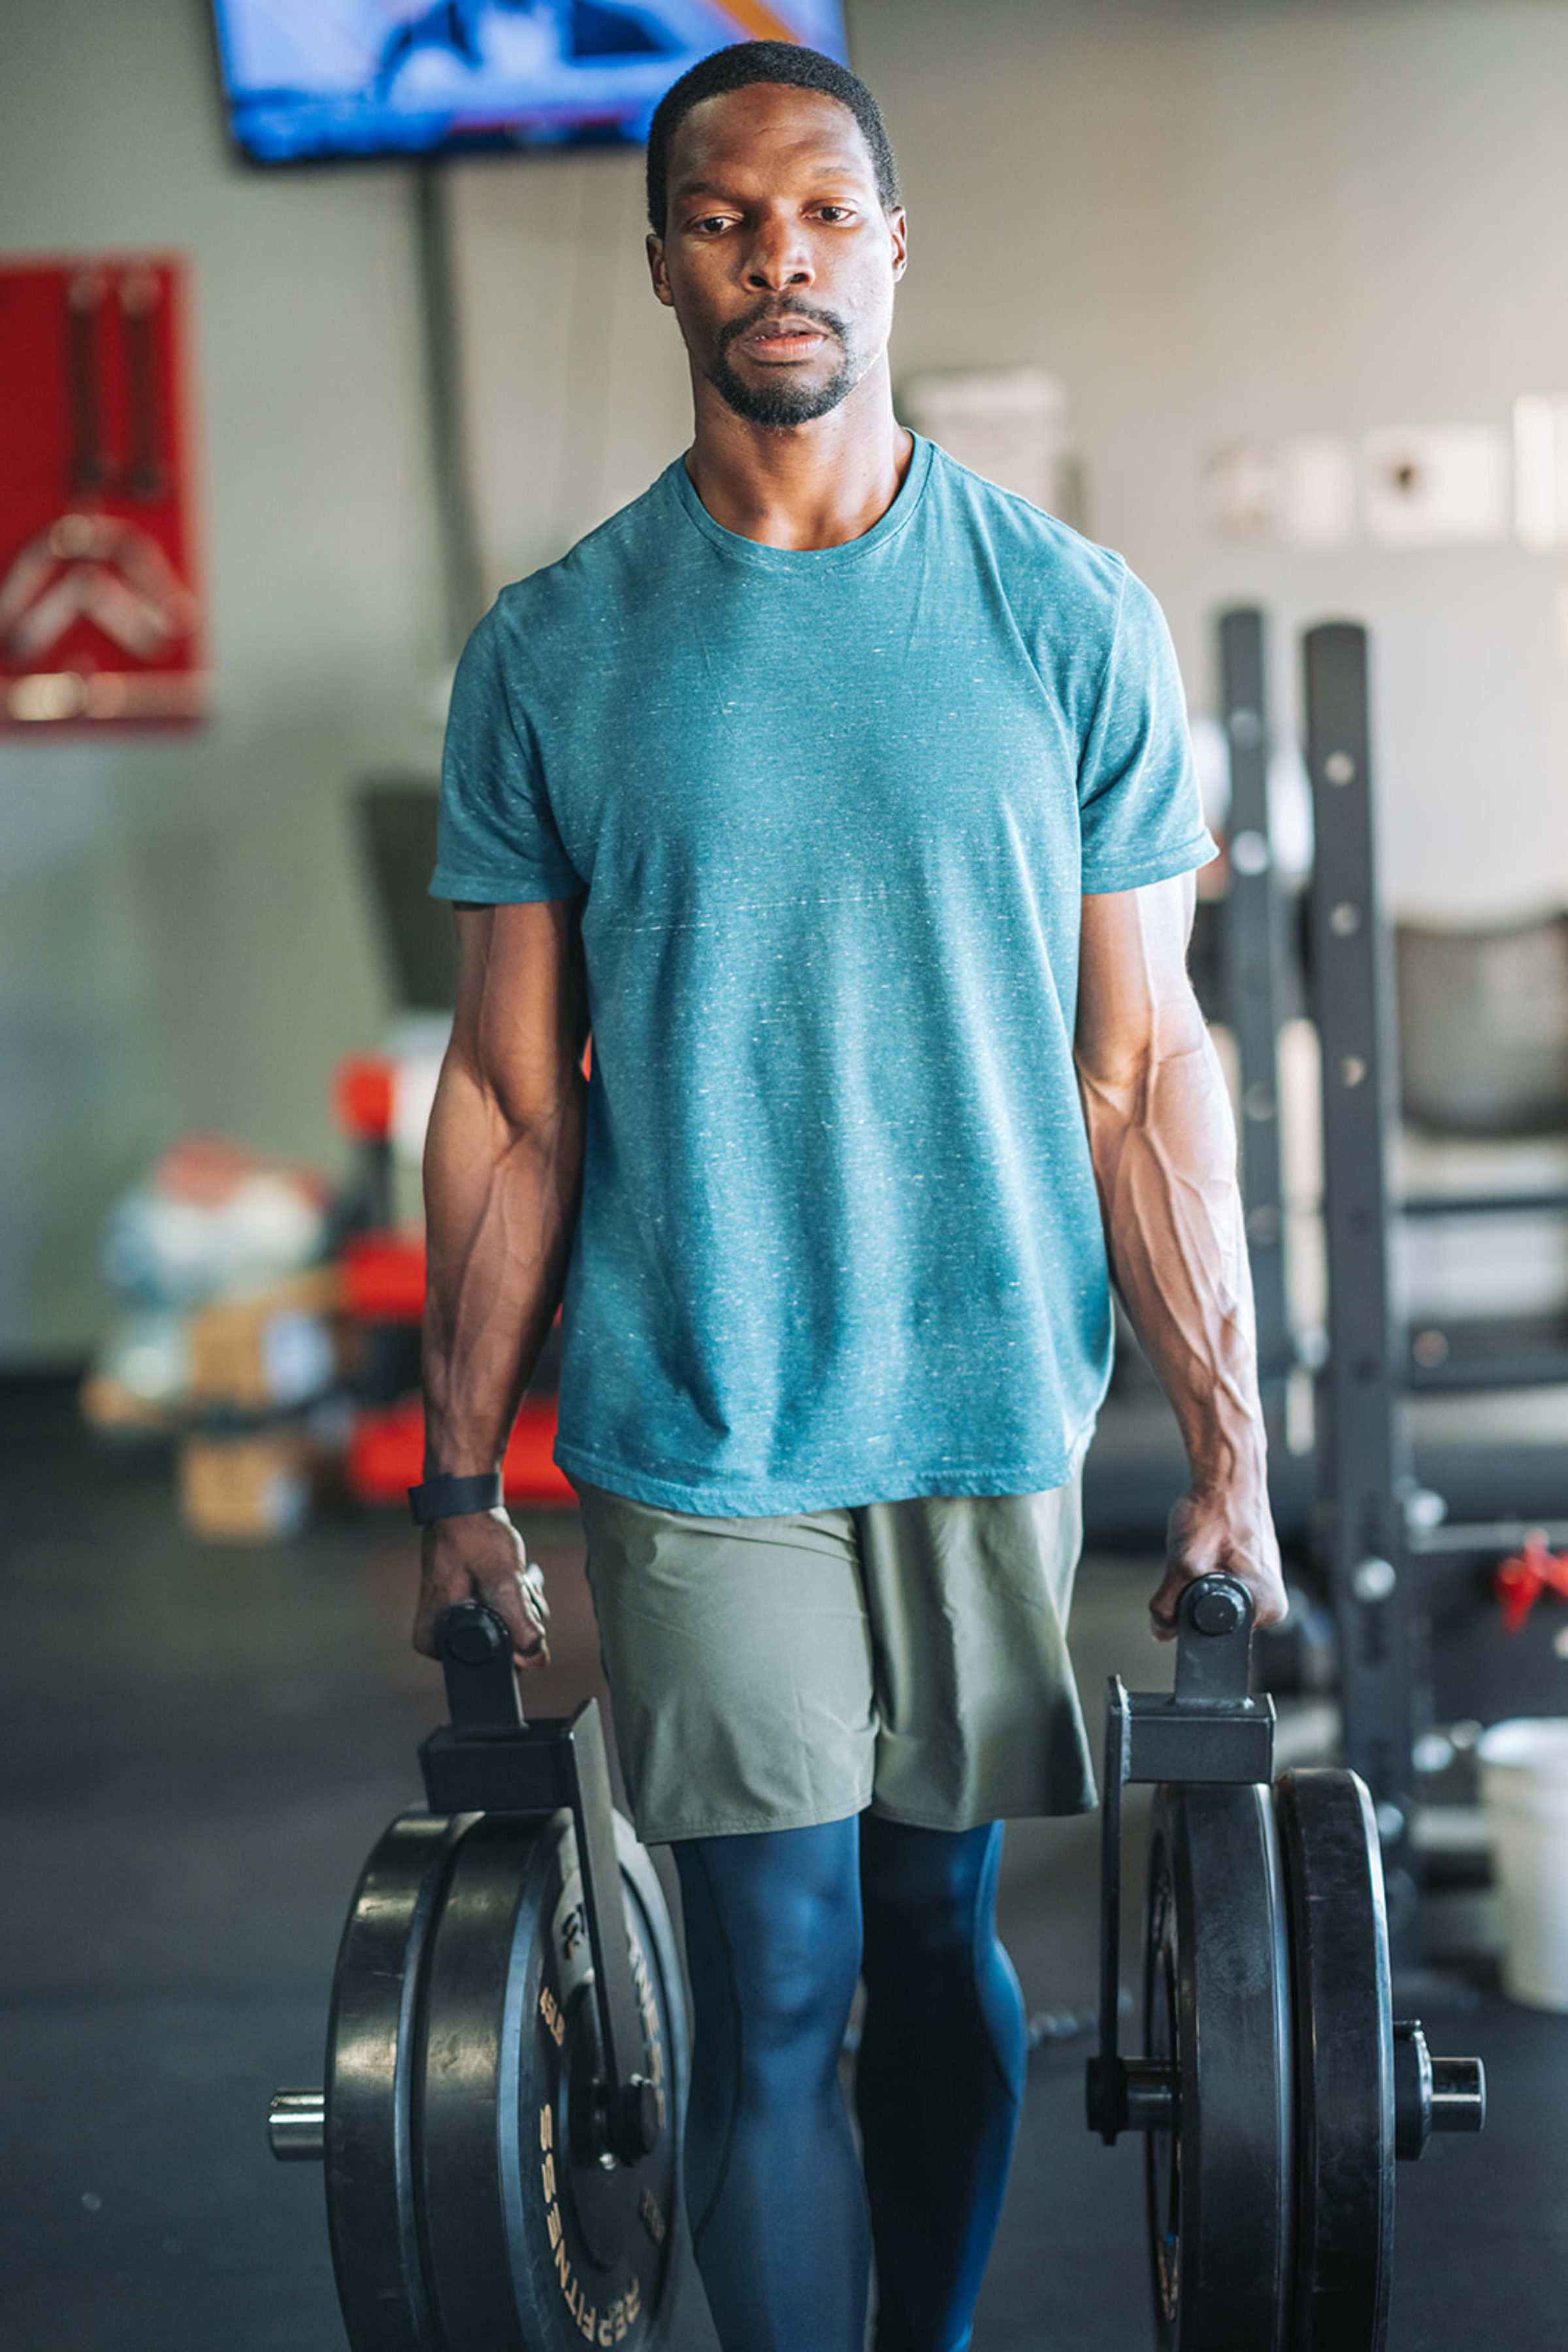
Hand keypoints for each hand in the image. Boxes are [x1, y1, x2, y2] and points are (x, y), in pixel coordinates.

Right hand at [413, 1509, 550, 1670]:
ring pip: (505, 1636)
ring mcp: (453, 1624)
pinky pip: (502, 1620)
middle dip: (520, 1624)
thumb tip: (538, 1660)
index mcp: (433, 1641)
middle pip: (497, 1653)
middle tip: (516, 1588)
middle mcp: (438, 1638)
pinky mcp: (468, 1611)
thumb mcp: (502, 1584)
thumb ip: (521, 1625)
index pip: (485, 1668)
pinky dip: (514, 1603)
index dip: (513, 1647)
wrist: (465, 1506)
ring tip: (515, 1580)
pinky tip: (515, 1581)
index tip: (514, 1609)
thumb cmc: (473, 1537)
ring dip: (521, 1610)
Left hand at [1148, 1485, 1287, 1642]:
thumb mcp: (1184, 1562)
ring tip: (1205, 1553)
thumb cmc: (1215, 1513)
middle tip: (1196, 1563)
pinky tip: (1208, 1552)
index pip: (1217, 1638)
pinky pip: (1219, 1588)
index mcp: (1267, 1609)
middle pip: (1215, 1623)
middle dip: (1193, 1600)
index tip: (1184, 1587)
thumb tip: (1159, 1632)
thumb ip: (1168, 1603)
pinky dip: (1205, 1574)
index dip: (1188, 1620)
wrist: (1227, 1480)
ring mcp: (1263, 1589)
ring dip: (1198, 1584)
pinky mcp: (1251, 1575)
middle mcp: (1272, 1605)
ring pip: (1213, 1604)